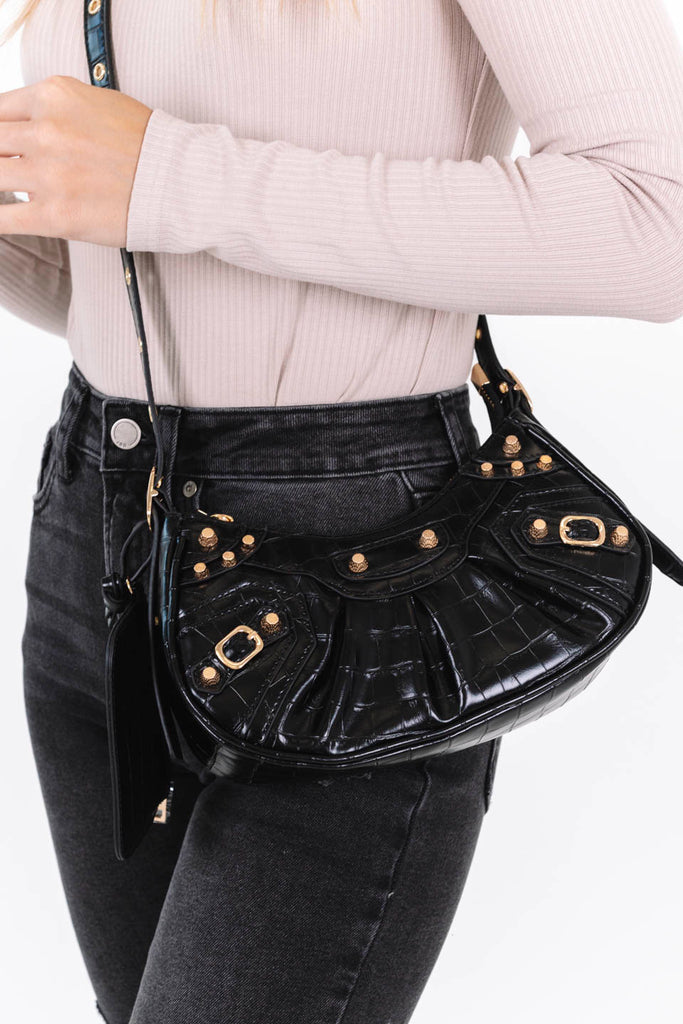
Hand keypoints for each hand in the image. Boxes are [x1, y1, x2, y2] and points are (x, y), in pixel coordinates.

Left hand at [0, 74, 151, 246]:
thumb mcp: (98, 102)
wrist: (181, 182)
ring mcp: (48, 174)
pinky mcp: (55, 215)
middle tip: (7, 171)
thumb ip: (57, 110)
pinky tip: (1, 220)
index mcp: (53, 97)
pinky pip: (3, 219)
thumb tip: (27, 126)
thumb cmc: (148, 146)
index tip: (4, 147)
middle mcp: (46, 131)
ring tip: (9, 192)